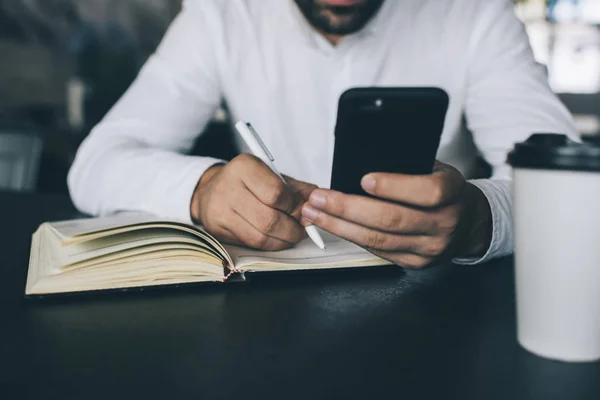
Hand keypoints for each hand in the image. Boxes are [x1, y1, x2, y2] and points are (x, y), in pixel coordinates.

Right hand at [191, 154, 317, 250]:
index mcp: (244, 167)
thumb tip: (317, 202)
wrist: (211, 190)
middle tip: (302, 229)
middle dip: (293, 229)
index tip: (304, 211)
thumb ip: (297, 189)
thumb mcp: (272, 175)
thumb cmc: (246, 182)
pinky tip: (276, 238)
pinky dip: (270, 245)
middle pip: (269, 219)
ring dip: (283, 240)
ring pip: (261, 236)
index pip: (276, 193)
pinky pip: (251, 244)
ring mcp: (220, 211)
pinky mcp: (218, 230)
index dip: (295, 207)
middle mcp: (228, 187)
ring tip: (291, 234)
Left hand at [301, 162, 491, 268]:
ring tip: (315, 213)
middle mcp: (444, 224)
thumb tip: (362, 157)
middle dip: (348, 208)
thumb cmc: (446, 190)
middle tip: (319, 198)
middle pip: (392, 219)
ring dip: (341, 226)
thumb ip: (408, 166)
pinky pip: (379, 250)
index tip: (364, 179)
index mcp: (454, 193)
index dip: (393, 186)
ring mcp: (430, 248)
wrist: (470, 224)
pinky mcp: (416, 263)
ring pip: (380, 239)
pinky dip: (353, 237)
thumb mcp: (437, 169)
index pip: (428, 192)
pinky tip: (334, 226)